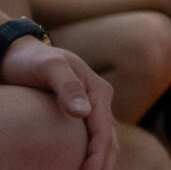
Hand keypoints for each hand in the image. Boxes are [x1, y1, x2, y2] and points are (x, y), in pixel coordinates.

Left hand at [3, 35, 116, 169]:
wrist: (20, 53)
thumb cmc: (32, 60)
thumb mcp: (49, 67)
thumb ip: (68, 86)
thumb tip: (84, 112)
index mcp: (98, 91)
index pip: (103, 131)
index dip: (97, 157)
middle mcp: (99, 101)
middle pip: (109, 140)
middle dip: (103, 165)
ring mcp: (92, 109)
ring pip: (104, 142)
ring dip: (101, 163)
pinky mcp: (81, 115)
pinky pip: (92, 140)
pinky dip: (91, 157)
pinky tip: (79, 168)